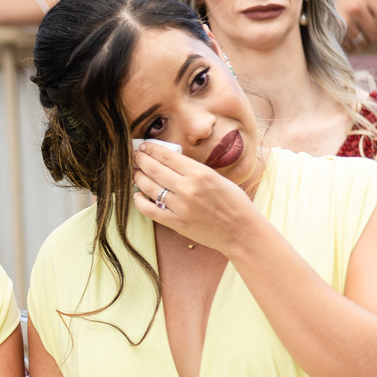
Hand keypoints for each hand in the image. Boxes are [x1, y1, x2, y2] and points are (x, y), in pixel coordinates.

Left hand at [131, 142, 261, 254]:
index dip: (152, 149)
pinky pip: (149, 210)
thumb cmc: (234, 203)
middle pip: (154, 169)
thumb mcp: (217, 178)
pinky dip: (139, 202)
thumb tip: (171, 162)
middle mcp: (187, 188)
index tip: (144, 146)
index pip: (167, 156)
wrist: (241, 231)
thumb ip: (194, 170)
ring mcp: (180, 206)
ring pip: (149, 187)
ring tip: (135, 172)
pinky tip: (137, 195)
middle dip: (141, 160)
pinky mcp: (175, 222)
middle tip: (135, 156)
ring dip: (138, 177)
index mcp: (199, 173)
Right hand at [336, 0, 376, 52]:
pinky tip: (343, 37)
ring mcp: (343, 20)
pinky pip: (347, 47)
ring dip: (358, 43)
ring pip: (361, 43)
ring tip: (351, 33)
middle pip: (376, 36)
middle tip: (364, 31)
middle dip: (372, 37)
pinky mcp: (331, 30)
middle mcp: (357, 8)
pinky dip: (347, 46)